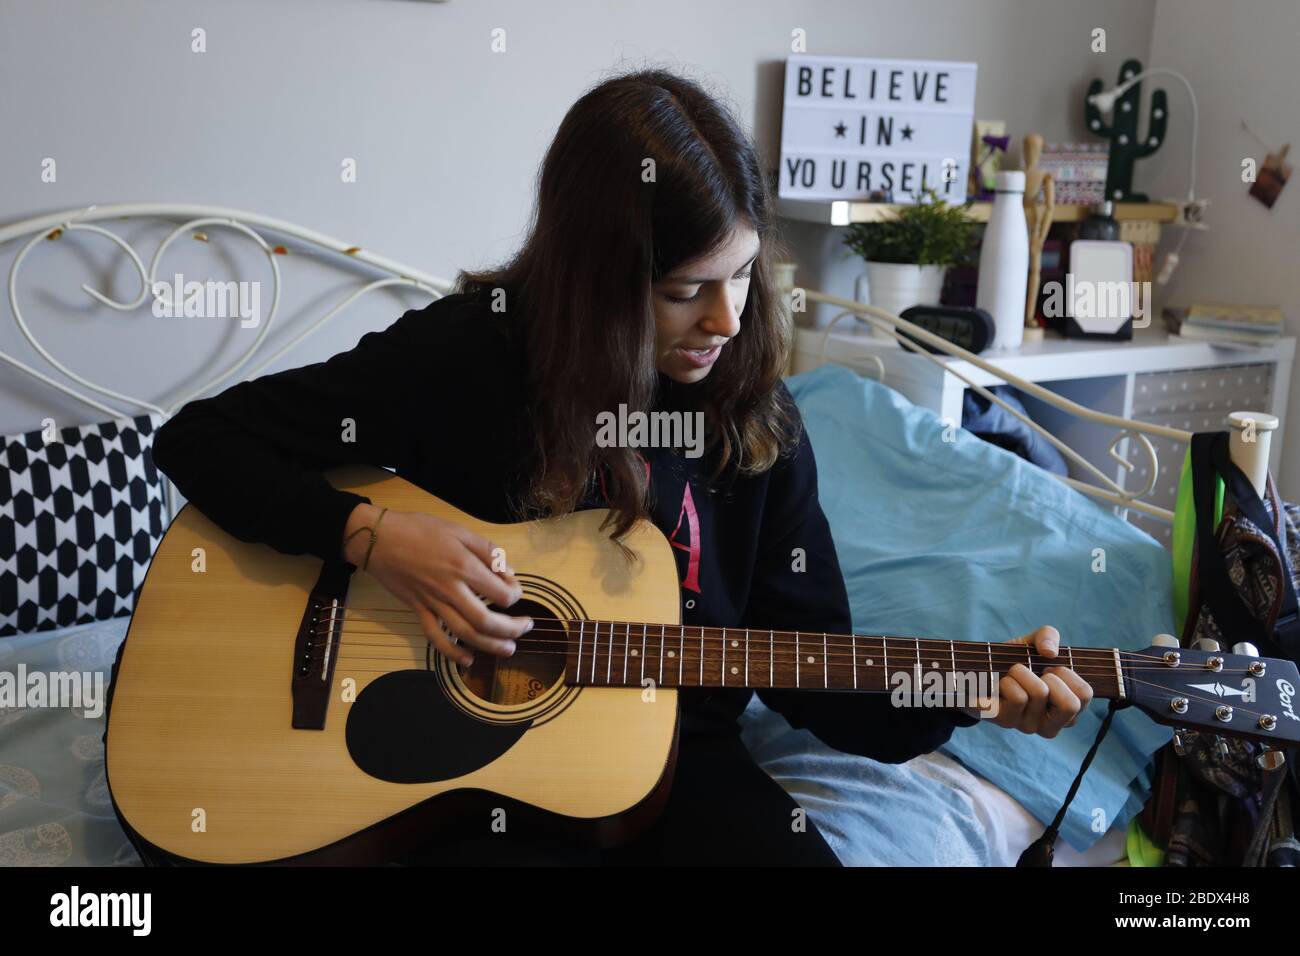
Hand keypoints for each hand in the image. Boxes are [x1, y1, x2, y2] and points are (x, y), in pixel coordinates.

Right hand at [344, 504, 531, 665]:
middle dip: (511, 629)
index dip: (515, 595)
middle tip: (525, 628)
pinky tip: (467, 660)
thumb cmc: (419, 530)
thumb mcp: (459, 530)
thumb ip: (487, 551)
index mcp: (463, 566)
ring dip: (490, 646)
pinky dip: (452, 653)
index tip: (516, 591)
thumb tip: (507, 572)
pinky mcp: (418, 610)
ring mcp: (432, 603)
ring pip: (464, 634)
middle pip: (485, 621)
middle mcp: (449, 589)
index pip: (500, 592)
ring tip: (509, 649)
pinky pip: (436, 637)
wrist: (379, 539)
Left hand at [961, 625, 1093, 737]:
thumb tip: (1050, 652)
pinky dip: (1007, 679)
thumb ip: (1049, 636)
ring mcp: (1027, 726)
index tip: (1050, 668)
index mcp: (1066, 711)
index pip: (1085, 695)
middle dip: (1052, 677)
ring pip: (1039, 694)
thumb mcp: (1033, 643)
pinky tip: (999, 683)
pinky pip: (1017, 697)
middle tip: (1035, 673)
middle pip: (1070, 704)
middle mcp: (1049, 724)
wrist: (975, 671)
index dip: (1069, 674)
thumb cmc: (1013, 661)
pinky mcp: (1004, 721)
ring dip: (1022, 672)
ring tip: (1012, 674)